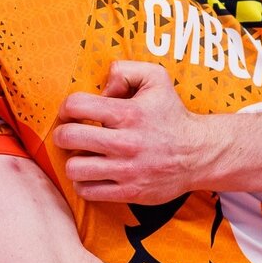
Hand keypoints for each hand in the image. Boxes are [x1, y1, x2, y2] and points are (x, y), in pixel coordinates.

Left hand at [54, 60, 205, 204]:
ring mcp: (126, 170)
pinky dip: (84, 182)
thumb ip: (125, 70)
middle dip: (63, 133)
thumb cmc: (172, 115)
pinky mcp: (129, 192)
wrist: (198, 154)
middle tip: (70, 134)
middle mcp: (125, 143)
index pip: (76, 105)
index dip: (67, 107)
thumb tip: (102, 87)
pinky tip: (93, 173)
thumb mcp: (156, 78)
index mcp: (128, 113)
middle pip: (68, 137)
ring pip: (74, 168)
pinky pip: (87, 191)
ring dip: (73, 160)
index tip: (72, 113)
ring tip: (83, 155)